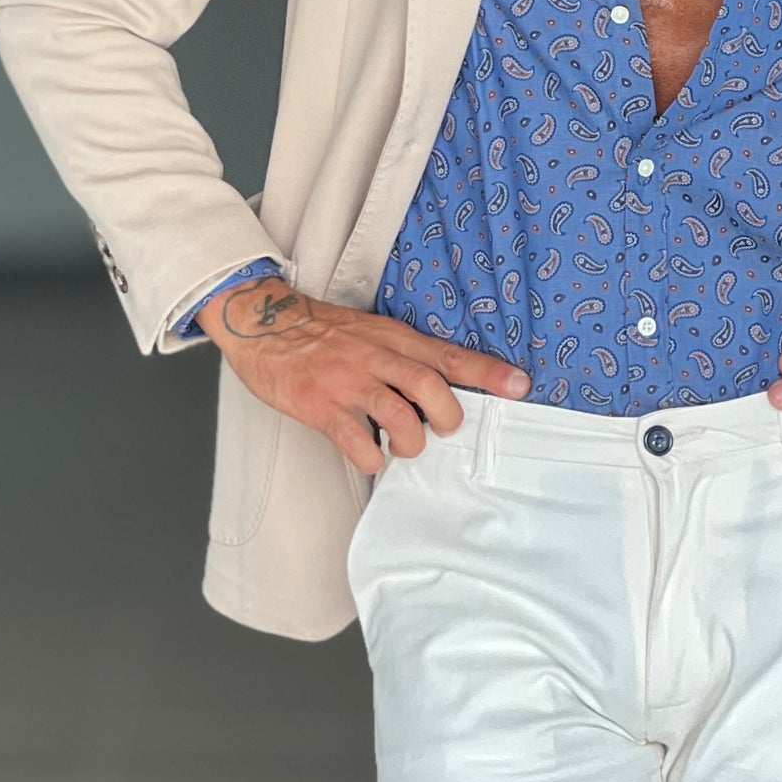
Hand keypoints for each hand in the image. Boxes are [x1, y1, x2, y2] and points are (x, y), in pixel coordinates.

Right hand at [195, 276, 530, 476]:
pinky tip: (369, 456)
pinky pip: (356, 441)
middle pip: (430, 385)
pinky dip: (370, 458)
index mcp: (391, 338)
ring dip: (411, 443)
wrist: (262, 323)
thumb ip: (402, 355)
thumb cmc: (318, 333)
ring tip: (404, 448)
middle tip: (446, 429)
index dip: (487, 372)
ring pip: (399, 417)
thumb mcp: (368, 331)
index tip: (520, 385)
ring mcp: (347, 382)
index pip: (448, 355)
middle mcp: (374, 357)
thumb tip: (439, 389)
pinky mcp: (320, 406)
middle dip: (448, 415)